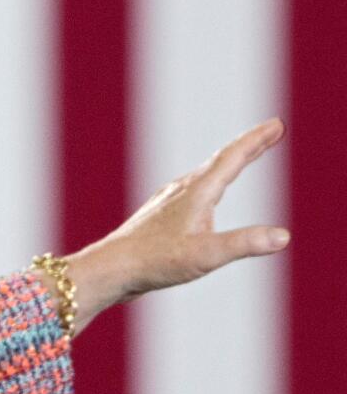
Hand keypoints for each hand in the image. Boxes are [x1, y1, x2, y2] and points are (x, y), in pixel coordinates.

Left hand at [57, 118, 289, 335]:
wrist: (109, 269)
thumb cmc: (153, 261)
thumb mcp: (205, 256)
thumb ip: (243, 244)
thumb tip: (282, 236)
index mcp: (196, 193)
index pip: (232, 158)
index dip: (256, 141)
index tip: (276, 124)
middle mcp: (181, 190)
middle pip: (220, 161)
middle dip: (249, 146)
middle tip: (272, 131)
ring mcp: (167, 202)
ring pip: (204, 175)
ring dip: (228, 163)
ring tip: (244, 156)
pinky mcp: (158, 217)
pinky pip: (192, 191)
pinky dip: (209, 182)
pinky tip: (203, 194)